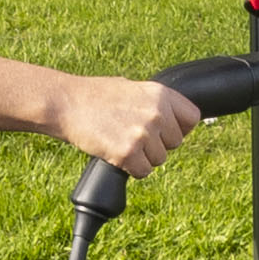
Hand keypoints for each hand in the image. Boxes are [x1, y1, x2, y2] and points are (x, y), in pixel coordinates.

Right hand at [51, 74, 198, 178]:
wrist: (66, 103)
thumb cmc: (95, 95)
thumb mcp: (132, 88)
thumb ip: (154, 102)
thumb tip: (172, 118)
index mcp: (161, 94)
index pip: (192, 118)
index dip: (179, 128)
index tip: (165, 131)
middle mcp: (157, 113)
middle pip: (174, 144)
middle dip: (156, 144)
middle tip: (132, 135)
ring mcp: (143, 134)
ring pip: (158, 160)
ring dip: (142, 157)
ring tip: (120, 141)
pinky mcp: (128, 153)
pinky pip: (143, 172)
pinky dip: (130, 168)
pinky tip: (115, 153)